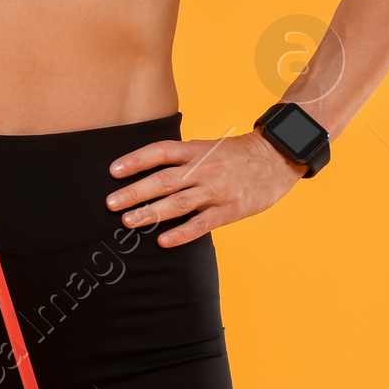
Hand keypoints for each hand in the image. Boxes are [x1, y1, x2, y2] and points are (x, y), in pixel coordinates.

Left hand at [105, 130, 306, 247]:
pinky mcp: (229, 210)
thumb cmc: (238, 155)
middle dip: (135, 192)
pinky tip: (163, 241)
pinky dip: (182, 233)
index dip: (136, 160)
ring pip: (178, 203)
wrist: (278, 159)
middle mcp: (203, 169)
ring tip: (128, 221)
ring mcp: (216, 190)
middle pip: (163, 180)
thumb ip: (184, 158)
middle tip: (111, 204)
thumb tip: (150, 170)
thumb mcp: (209, 147)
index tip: (113, 171)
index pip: (161, 152)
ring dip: (151, 213)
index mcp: (197, 150)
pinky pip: (202, 224)